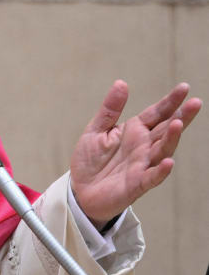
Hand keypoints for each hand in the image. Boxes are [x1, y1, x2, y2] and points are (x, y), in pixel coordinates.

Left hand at [71, 80, 200, 227]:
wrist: (80, 191)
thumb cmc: (91, 160)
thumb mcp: (96, 130)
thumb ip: (110, 109)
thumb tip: (121, 83)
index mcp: (134, 131)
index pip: (156, 114)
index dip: (170, 102)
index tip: (184, 88)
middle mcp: (143, 147)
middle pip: (166, 130)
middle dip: (181, 117)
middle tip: (195, 103)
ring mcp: (142, 165)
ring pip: (162, 150)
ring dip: (171, 138)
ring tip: (177, 124)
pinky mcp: (137, 184)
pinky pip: (152, 177)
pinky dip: (161, 170)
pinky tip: (168, 161)